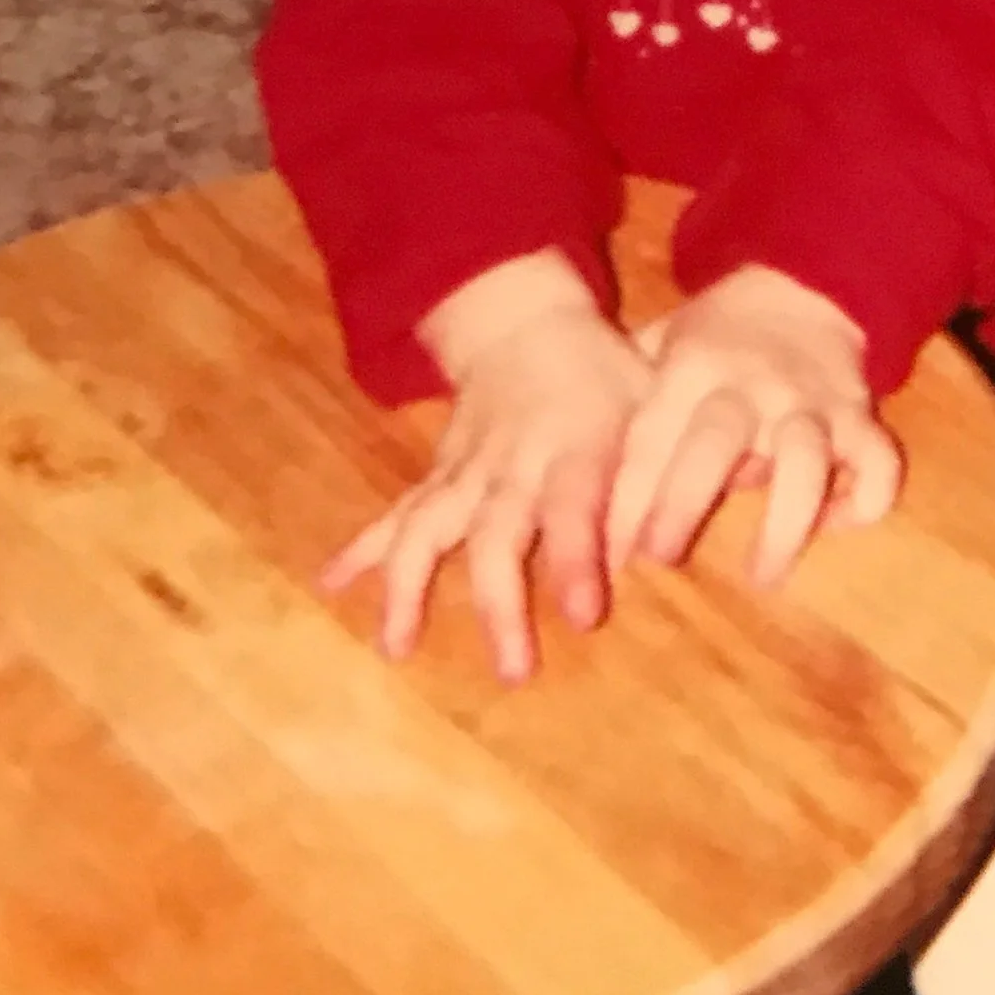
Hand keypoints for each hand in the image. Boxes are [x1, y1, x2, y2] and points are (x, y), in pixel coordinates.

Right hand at [321, 253, 649, 675]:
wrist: (526, 322)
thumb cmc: (605, 377)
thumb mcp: (650, 407)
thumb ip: (657, 473)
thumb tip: (666, 544)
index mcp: (576, 448)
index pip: (576, 506)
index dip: (577, 559)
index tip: (584, 617)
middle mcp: (514, 464)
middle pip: (497, 534)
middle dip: (500, 602)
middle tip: (511, 671)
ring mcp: (465, 470)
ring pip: (428, 526)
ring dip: (408, 585)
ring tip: (394, 647)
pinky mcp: (435, 475)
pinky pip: (397, 513)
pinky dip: (362, 548)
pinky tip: (328, 585)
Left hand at [604, 264, 903, 591]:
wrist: (802, 284)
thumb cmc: (716, 336)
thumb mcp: (663, 346)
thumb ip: (628, 406)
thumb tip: (576, 490)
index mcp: (692, 366)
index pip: (650, 437)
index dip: (626, 498)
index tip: (609, 553)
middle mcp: (751, 384)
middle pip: (714, 444)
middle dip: (682, 504)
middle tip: (660, 557)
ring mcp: (811, 401)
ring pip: (804, 462)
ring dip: (783, 525)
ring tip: (761, 577)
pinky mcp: (859, 416)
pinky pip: (877, 463)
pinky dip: (863, 501)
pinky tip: (836, 524)